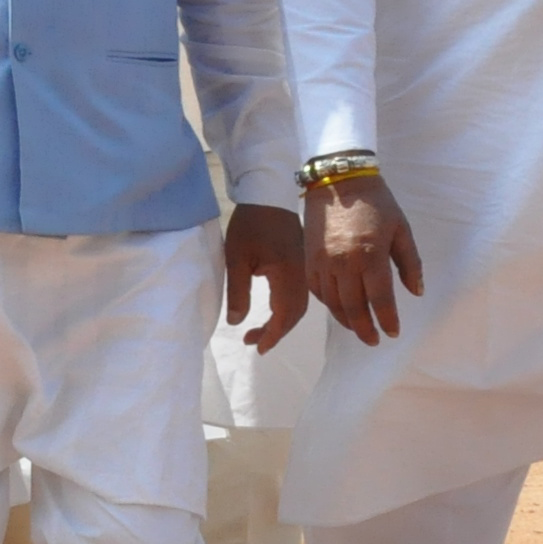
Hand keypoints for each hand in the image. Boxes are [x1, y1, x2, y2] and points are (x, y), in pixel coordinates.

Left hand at [226, 201, 311, 350]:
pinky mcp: (302, 263)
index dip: (272, 335)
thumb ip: (238, 292)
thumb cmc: (250, 225)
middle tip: (253, 342)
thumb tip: (237, 322)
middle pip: (295, 314)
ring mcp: (305, 270)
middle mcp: (304, 277)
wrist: (268, 195)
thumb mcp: (236, 259)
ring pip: (299, 305)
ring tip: (259, 331)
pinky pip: (299, 294)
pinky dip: (287, 308)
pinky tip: (273, 311)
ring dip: (282, 321)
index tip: (258, 348)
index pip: (285, 316)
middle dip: (276, 332)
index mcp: (290, 276)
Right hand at [305, 174, 421, 345]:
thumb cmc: (377, 204)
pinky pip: (317, 290)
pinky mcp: (308, 258)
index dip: (387, 320)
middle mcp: (343, 263)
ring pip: (332, 302)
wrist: (337, 181)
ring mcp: (322, 262)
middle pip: (353, 307)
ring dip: (346, 320)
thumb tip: (415, 292)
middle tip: (374, 340)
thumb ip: (410, 263)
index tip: (393, 333)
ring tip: (358, 329)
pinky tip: (339, 308)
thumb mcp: (402, 230)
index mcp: (370, 256)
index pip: (380, 300)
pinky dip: (328, 304)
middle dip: (365, 328)